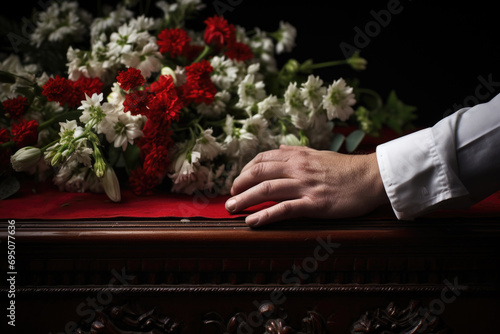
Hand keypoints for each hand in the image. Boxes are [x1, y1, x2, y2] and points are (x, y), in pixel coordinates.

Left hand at [225, 145, 388, 226]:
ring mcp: (305, 186)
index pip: (263, 159)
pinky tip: (252, 221)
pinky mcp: (315, 204)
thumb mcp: (319, 154)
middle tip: (229, 196)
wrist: (371, 177)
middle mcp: (298, 168)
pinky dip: (266, 215)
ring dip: (245, 199)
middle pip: (259, 173)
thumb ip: (297, 152)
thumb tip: (279, 148)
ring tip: (231, 208)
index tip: (238, 180)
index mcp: (298, 156)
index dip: (245, 170)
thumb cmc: (346, 168)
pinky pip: (285, 209)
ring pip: (267, 190)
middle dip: (239, 184)